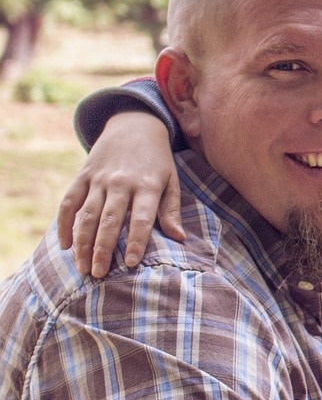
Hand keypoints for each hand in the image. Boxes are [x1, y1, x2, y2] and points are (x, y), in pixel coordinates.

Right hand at [56, 112, 183, 278]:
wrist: (134, 124)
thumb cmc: (157, 160)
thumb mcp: (170, 180)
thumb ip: (171, 210)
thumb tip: (179, 238)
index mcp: (146, 185)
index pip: (141, 218)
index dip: (135, 241)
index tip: (131, 263)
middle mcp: (121, 182)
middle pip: (109, 220)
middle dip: (103, 249)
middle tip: (99, 275)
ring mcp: (99, 179)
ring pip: (86, 214)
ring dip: (82, 242)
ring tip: (82, 268)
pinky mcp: (83, 175)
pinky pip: (69, 202)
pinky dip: (64, 223)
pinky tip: (64, 245)